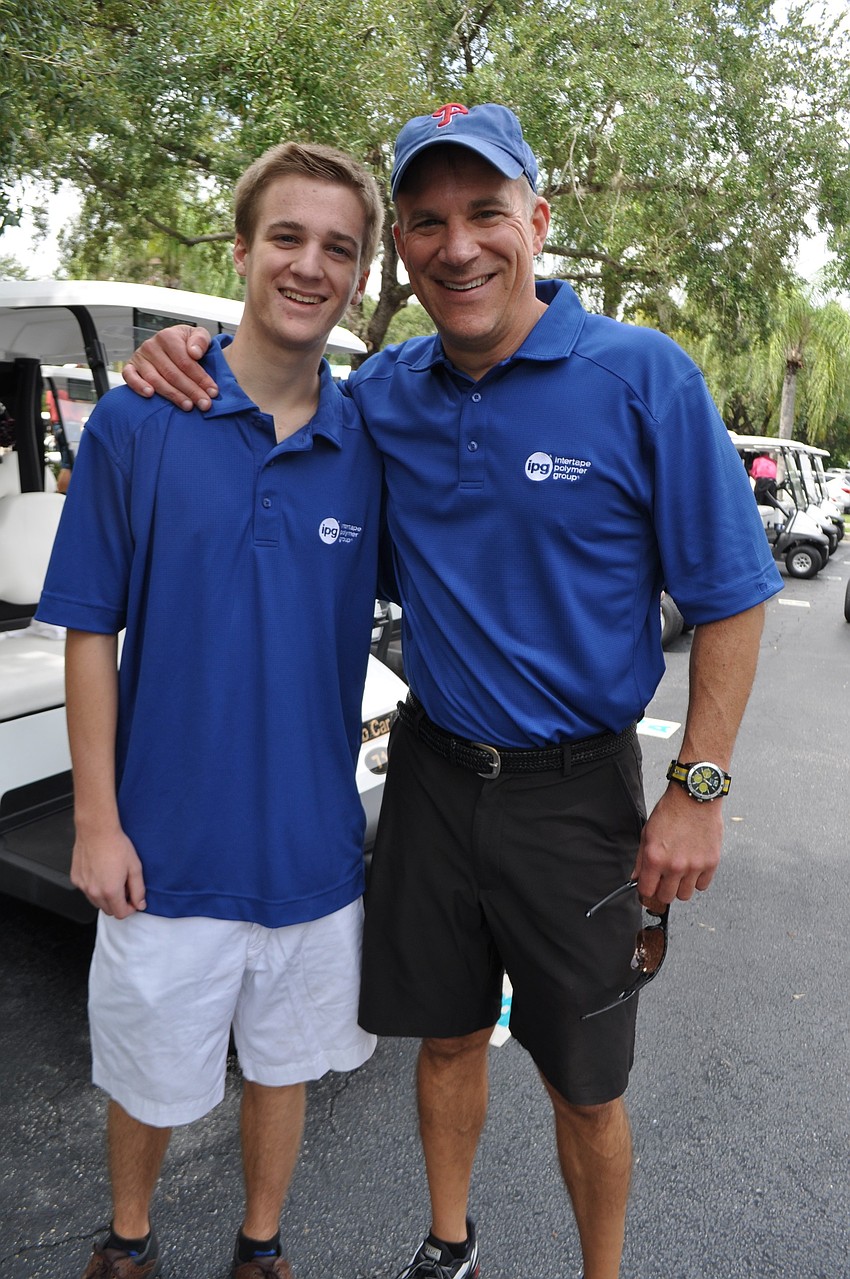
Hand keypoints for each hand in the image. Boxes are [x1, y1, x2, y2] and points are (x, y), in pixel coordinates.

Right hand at [70, 826, 147, 917]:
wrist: (96, 830)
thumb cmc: (115, 845)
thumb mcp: (135, 867)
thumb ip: (138, 890)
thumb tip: (139, 904)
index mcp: (110, 891)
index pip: (120, 914)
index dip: (130, 909)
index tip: (133, 901)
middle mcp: (94, 891)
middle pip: (108, 910)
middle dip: (119, 904)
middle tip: (125, 888)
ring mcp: (83, 886)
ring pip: (96, 902)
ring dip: (106, 898)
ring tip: (113, 879)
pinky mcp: (76, 879)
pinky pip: (87, 891)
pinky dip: (95, 888)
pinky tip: (101, 874)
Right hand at [122, 324, 216, 410]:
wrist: (169, 344)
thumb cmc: (186, 343)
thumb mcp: (198, 335)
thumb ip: (201, 340)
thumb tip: (194, 353)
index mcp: (168, 336)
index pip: (186, 362)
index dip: (200, 378)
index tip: (213, 392)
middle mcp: (151, 345)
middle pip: (172, 373)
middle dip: (191, 391)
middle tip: (205, 405)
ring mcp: (140, 357)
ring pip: (156, 379)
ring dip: (172, 395)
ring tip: (188, 406)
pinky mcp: (130, 367)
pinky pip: (130, 377)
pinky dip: (138, 386)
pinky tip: (150, 395)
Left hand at [631, 783, 722, 905]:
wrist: (695, 797)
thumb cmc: (671, 811)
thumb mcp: (647, 833)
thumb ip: (641, 859)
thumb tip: (636, 877)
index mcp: (655, 858)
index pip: (647, 891)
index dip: (645, 890)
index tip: (648, 887)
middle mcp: (675, 865)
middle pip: (666, 897)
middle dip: (662, 891)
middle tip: (664, 880)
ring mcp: (694, 866)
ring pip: (685, 895)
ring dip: (680, 887)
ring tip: (680, 873)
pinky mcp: (711, 863)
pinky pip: (702, 886)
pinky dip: (697, 880)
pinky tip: (693, 868)